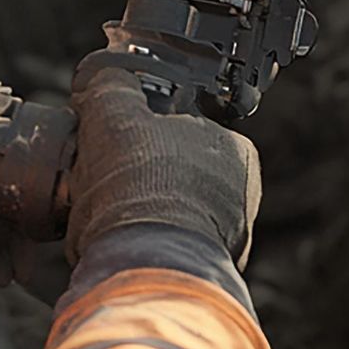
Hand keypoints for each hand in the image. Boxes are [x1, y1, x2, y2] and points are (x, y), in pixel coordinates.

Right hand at [66, 66, 261, 268]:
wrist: (145, 263)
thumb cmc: (139, 185)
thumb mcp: (113, 113)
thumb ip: (112, 85)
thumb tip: (107, 75)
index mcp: (233, 148)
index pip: (183, 128)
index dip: (142, 133)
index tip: (116, 143)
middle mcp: (242, 195)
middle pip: (174, 172)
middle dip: (142, 177)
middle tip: (107, 182)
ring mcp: (228, 239)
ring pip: (170, 212)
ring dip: (141, 212)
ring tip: (107, 216)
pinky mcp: (206, 273)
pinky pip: (167, 248)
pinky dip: (145, 244)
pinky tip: (120, 242)